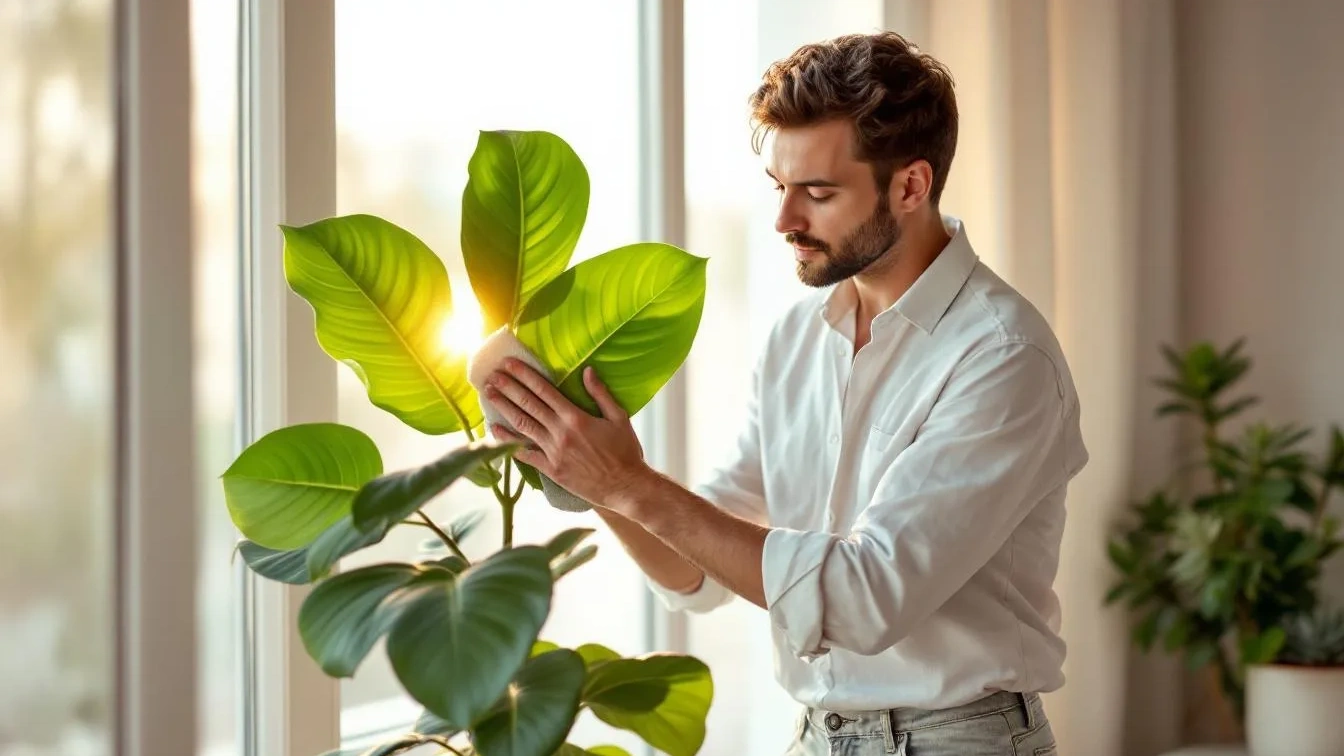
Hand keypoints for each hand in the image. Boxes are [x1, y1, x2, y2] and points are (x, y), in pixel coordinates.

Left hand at [483, 359, 650, 508]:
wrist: (625, 486)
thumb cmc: (626, 451)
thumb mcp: (619, 418)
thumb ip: (601, 394)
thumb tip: (587, 370)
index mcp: (575, 417)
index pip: (544, 390)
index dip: (524, 375)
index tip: (509, 363)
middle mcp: (560, 432)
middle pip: (528, 404)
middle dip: (508, 388)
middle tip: (491, 375)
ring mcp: (553, 452)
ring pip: (522, 425)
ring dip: (503, 409)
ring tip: (489, 395)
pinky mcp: (551, 469)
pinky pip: (525, 454)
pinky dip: (508, 442)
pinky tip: (495, 432)